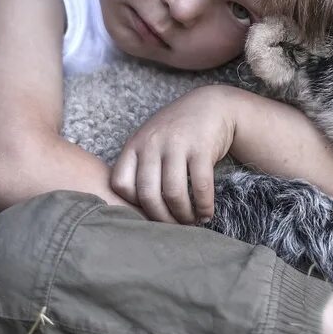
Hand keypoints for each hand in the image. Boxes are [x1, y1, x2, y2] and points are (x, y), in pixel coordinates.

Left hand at [110, 86, 236, 224]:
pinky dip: (204, 206)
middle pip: (148, 194)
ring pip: (173, 193)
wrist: (211, 105)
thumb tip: (134, 211)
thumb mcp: (150, 141)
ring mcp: (176, 144)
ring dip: (183, 215)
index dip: (132, 204)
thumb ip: (140, 167)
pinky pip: (200, 186)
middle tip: (173, 227)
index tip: (149, 211)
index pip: (121, 184)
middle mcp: (152, 143)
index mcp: (135, 145)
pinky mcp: (201, 148)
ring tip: (191, 221)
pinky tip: (206, 212)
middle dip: (161, 218)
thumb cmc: (177, 131)